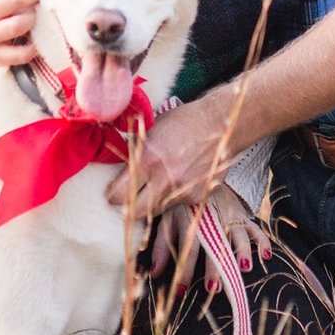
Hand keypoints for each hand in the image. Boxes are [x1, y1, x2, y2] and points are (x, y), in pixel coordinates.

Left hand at [106, 88, 236, 217]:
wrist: (223, 125)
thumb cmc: (185, 121)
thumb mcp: (152, 131)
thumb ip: (136, 153)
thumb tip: (119, 169)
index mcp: (148, 160)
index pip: (118, 194)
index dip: (112, 195)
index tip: (112, 192)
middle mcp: (164, 180)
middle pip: (133, 213)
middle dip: (126, 208)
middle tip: (126, 199)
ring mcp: (182, 191)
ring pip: (155, 210)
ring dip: (151, 202)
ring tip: (156, 184)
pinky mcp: (197, 196)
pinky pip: (177, 203)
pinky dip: (173, 196)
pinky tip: (179, 178)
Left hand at [147, 186, 270, 291]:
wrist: (204, 176)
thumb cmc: (184, 206)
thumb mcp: (168, 220)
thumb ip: (162, 247)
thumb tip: (154, 272)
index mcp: (191, 223)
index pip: (188, 249)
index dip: (185, 271)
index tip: (182, 291)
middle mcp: (212, 222)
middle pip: (215, 247)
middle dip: (215, 268)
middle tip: (214, 289)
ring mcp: (230, 218)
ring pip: (238, 237)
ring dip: (242, 253)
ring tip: (244, 269)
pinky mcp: (243, 217)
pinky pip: (256, 230)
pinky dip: (262, 242)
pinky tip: (265, 255)